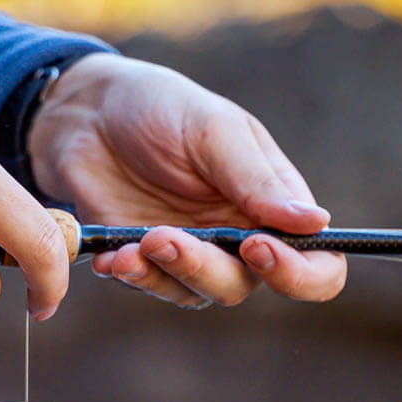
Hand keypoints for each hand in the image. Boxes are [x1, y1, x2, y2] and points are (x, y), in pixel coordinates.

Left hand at [27, 53, 345, 307]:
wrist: (85, 112)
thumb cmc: (159, 107)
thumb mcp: (213, 131)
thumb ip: (257, 181)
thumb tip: (316, 223)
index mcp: (272, 203)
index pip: (316, 261)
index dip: (301, 272)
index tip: (258, 249)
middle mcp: (237, 236)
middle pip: (246, 285)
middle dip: (208, 269)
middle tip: (164, 236)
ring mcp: (189, 251)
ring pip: (197, 293)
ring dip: (166, 273)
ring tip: (137, 243)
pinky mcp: (143, 259)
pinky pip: (148, 285)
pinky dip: (132, 275)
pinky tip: (112, 257)